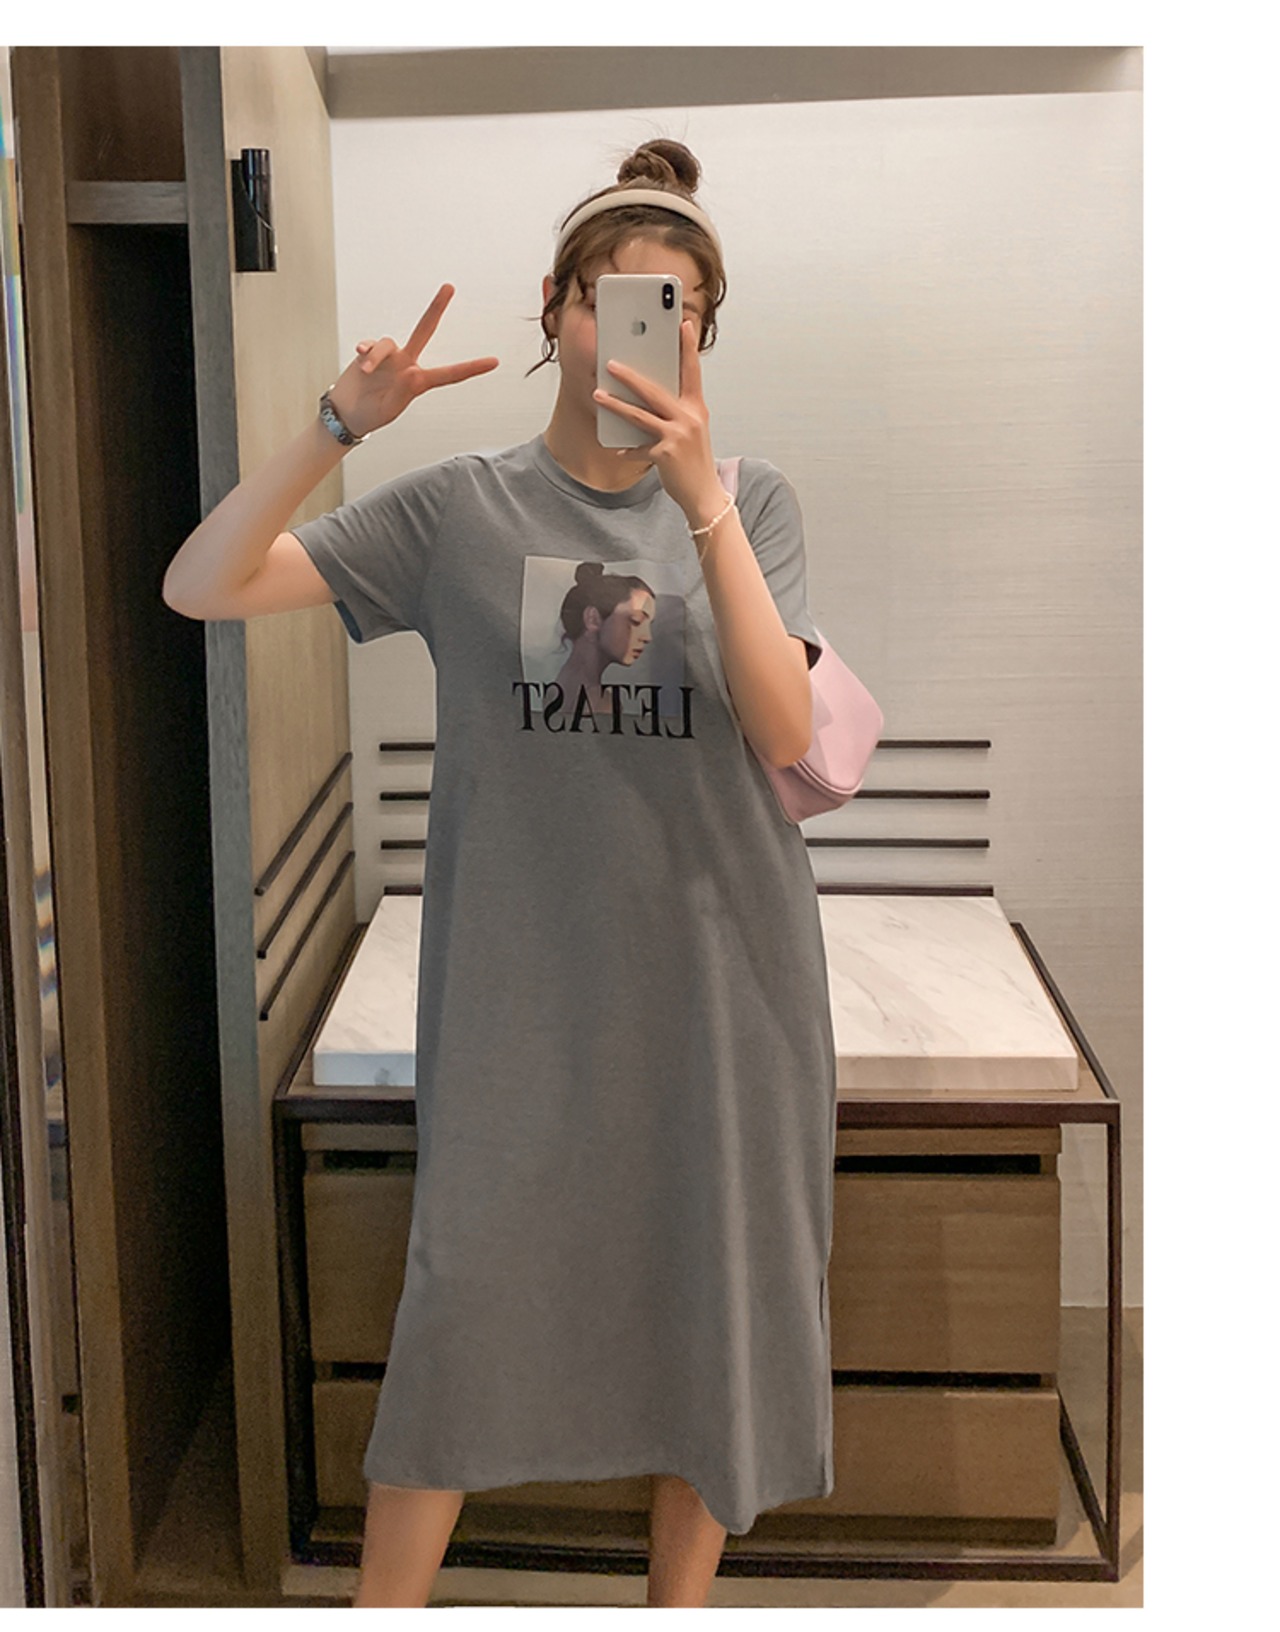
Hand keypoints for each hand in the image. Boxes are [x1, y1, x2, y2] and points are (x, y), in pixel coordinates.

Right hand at [327, 284, 498, 437]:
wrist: (346, 413)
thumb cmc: (370, 415)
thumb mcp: (389, 409)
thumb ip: (402, 392)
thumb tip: (411, 373)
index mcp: (418, 382)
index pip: (449, 374)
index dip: (471, 368)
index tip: (494, 362)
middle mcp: (407, 364)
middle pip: (425, 330)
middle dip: (436, 308)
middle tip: (449, 287)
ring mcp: (390, 357)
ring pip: (387, 344)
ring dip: (376, 357)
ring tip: (365, 372)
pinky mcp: (370, 352)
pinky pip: (371, 344)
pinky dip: (366, 351)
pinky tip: (360, 357)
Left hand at [592, 320, 726, 525]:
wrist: (704, 495)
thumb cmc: (695, 462)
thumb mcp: (691, 431)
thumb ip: (675, 412)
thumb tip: (647, 398)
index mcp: (697, 408)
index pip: (692, 371)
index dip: (688, 347)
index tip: (683, 324)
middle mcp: (689, 418)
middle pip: (654, 390)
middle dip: (629, 376)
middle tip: (611, 364)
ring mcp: (677, 435)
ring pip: (639, 415)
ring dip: (615, 404)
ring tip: (598, 395)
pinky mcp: (665, 454)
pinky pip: (638, 448)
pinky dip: (627, 450)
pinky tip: (618, 449)